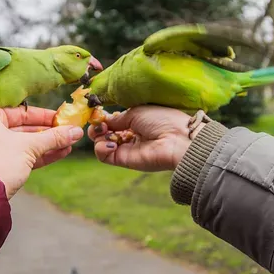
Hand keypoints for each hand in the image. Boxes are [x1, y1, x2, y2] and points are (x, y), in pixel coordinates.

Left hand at [0, 106, 83, 198]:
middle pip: (24, 128)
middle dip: (49, 132)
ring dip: (49, 144)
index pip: (20, 112)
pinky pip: (24, 156)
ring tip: (70, 143)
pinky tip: (61, 152)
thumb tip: (76, 131)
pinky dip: (42, 155)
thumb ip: (53, 137)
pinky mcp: (0, 166)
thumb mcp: (28, 146)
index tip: (62, 118)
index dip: (44, 115)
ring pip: (26, 144)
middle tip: (69, 131)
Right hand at [88, 106, 202, 171]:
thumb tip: (102, 120)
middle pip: (105, 134)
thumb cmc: (162, 120)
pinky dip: (101, 148)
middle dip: (97, 128)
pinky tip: (110, 142)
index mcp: (136, 122)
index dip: (103, 118)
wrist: (177, 139)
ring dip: (98, 137)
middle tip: (99, 124)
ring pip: (101, 145)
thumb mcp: (136, 112)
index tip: (97, 113)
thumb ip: (117, 118)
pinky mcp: (124, 161)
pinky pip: (104, 156)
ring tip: (104, 132)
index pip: (112, 122)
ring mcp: (127, 149)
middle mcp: (130, 136)